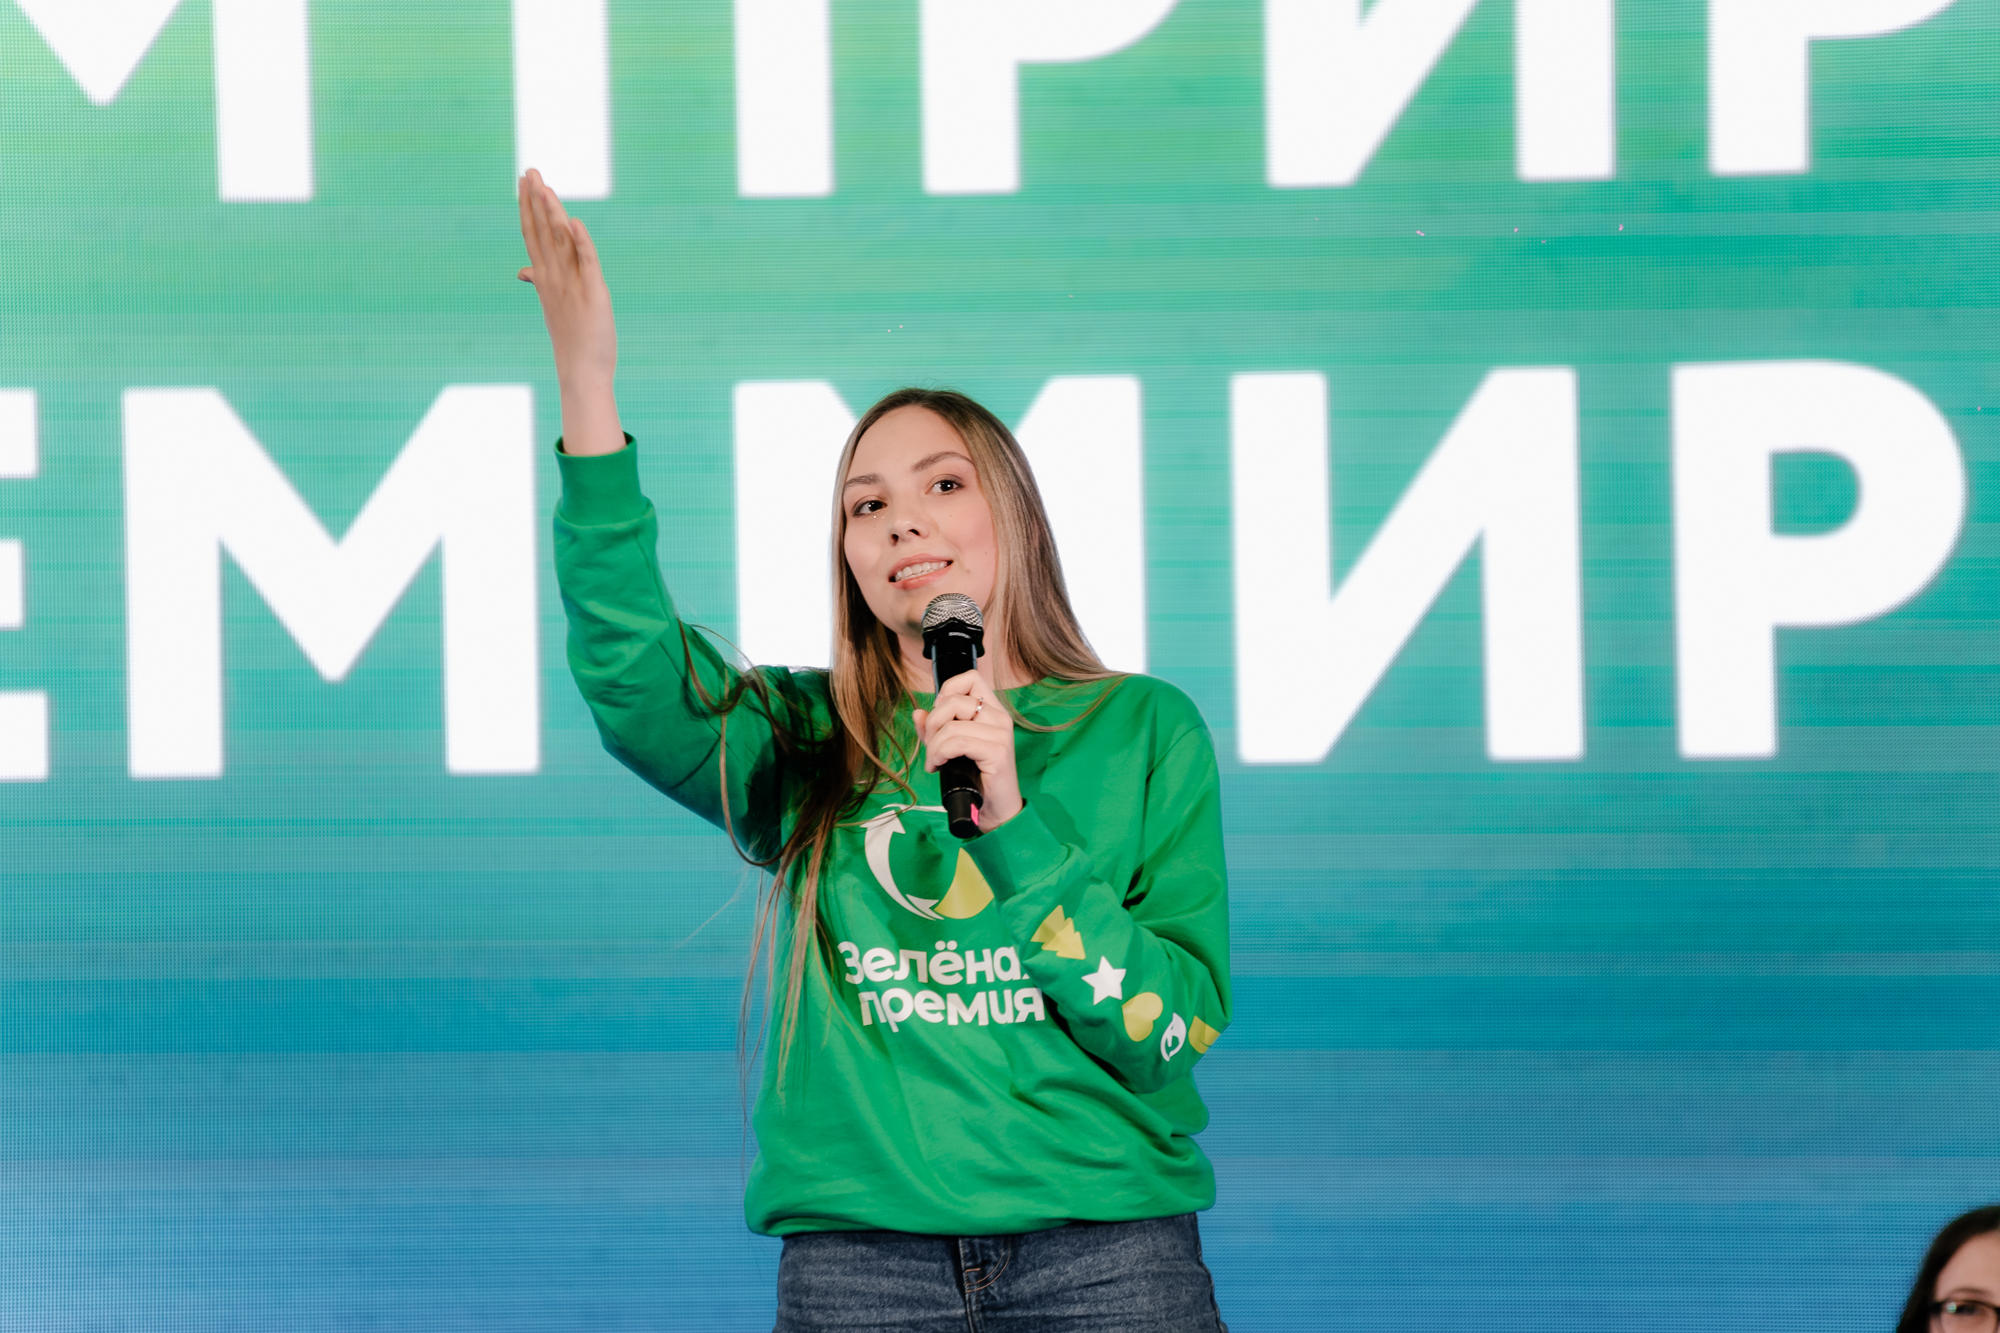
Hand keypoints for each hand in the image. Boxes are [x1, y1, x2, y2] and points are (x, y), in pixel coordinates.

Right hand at [516, 168, 623, 455]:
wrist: (581, 373)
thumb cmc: (571, 340)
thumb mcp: (553, 305)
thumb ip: (539, 281)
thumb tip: (522, 271)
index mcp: (545, 278)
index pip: (533, 235)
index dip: (528, 207)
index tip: (523, 182)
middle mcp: (554, 278)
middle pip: (541, 232)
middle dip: (534, 201)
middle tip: (529, 171)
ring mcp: (571, 285)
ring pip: (560, 242)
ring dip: (552, 213)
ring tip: (546, 187)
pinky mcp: (594, 294)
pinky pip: (586, 264)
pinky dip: (582, 243)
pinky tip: (575, 223)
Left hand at [912, 671, 1022, 830]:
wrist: (996, 809)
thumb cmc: (976, 778)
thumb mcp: (951, 749)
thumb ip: (934, 730)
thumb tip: (918, 713)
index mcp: (992, 711)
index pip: (971, 678)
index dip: (947, 691)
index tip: (939, 717)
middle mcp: (1000, 717)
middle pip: (954, 700)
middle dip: (933, 724)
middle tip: (932, 746)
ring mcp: (1001, 733)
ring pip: (952, 725)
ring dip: (934, 746)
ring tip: (934, 761)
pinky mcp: (998, 752)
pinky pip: (958, 742)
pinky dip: (940, 753)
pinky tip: (939, 766)